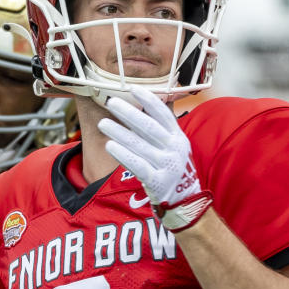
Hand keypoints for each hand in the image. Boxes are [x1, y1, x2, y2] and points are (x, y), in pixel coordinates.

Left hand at [97, 86, 210, 230]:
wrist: (185, 200)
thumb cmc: (172, 168)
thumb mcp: (173, 146)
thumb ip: (158, 129)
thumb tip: (137, 106)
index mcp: (178, 137)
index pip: (163, 114)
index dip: (148, 100)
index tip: (132, 88)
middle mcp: (174, 149)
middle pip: (149, 127)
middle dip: (129, 113)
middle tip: (111, 102)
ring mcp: (167, 165)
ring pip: (139, 145)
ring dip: (119, 132)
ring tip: (103, 123)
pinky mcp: (157, 181)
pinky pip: (137, 165)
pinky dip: (123, 154)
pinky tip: (110, 145)